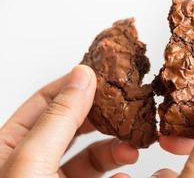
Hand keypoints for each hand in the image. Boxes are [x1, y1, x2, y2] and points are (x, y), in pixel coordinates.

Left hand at [0, 65, 137, 177]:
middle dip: (100, 116)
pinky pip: (98, 174)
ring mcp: (53, 176)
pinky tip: (124, 167)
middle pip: (72, 124)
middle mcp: (33, 159)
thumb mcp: (34, 159)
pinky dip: (115, 167)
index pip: (44, 102)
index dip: (72, 85)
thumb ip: (60, 118)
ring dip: (114, 146)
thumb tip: (82, 76)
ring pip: (90, 152)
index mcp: (9, 145)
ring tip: (131, 144)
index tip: (99, 75)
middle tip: (122, 105)